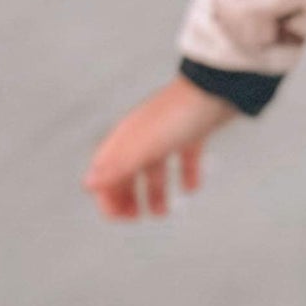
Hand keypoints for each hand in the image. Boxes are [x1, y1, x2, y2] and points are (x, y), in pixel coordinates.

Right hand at [83, 76, 240, 220]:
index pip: (105, 170)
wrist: (218, 88)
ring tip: (162, 213)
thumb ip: (117, 167)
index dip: (107, 195)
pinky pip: (184, 157)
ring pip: (154, 168)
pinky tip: (192, 188)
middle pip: (126, 171)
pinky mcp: (191, 131)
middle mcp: (143, 135)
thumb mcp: (145, 147)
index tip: (117, 217)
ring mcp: (167, 133)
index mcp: (127, 138)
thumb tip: (88, 185)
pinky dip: (186, 174)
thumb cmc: (178, 115)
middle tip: (135, 217)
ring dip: (155, 192)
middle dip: (126, 196)